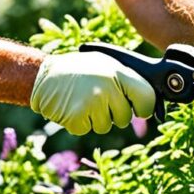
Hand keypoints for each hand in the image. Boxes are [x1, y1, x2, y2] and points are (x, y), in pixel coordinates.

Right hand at [30, 51, 155, 135]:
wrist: (44, 74)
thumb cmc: (79, 69)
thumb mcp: (106, 64)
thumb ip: (126, 80)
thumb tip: (150, 101)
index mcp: (118, 72)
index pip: (147, 97)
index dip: (143, 107)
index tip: (138, 108)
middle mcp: (108, 88)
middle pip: (125, 118)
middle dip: (114, 114)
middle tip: (98, 99)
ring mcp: (92, 104)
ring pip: (106, 126)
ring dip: (95, 119)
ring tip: (83, 100)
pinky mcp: (77, 118)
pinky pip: (87, 129)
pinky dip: (79, 123)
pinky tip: (72, 106)